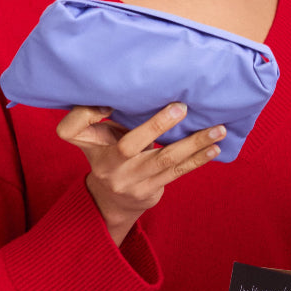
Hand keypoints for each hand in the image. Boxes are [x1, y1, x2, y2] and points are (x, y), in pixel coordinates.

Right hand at [56, 103, 226, 245]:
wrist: (112, 201)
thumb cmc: (109, 156)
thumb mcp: (97, 138)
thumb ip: (103, 117)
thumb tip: (134, 89)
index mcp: (89, 147)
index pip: (71, 131)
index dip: (85, 114)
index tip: (107, 102)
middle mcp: (107, 166)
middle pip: (128, 145)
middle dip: (157, 125)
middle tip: (183, 107)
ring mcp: (129, 181)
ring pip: (164, 159)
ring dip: (194, 143)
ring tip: (219, 130)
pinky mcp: (149, 191)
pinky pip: (177, 172)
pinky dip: (198, 159)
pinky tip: (215, 148)